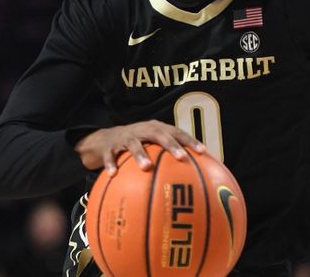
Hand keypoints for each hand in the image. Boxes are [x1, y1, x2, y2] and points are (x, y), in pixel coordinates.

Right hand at [73, 120, 204, 174]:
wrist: (107, 139)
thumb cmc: (138, 145)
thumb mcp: (152, 146)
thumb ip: (168, 159)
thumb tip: (192, 180)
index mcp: (156, 129)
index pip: (177, 132)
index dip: (190, 140)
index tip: (202, 152)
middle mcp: (143, 130)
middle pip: (158, 134)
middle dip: (171, 145)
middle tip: (181, 157)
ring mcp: (126, 137)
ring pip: (134, 144)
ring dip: (140, 154)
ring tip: (147, 167)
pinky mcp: (110, 146)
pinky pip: (110, 156)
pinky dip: (111, 164)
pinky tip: (113, 175)